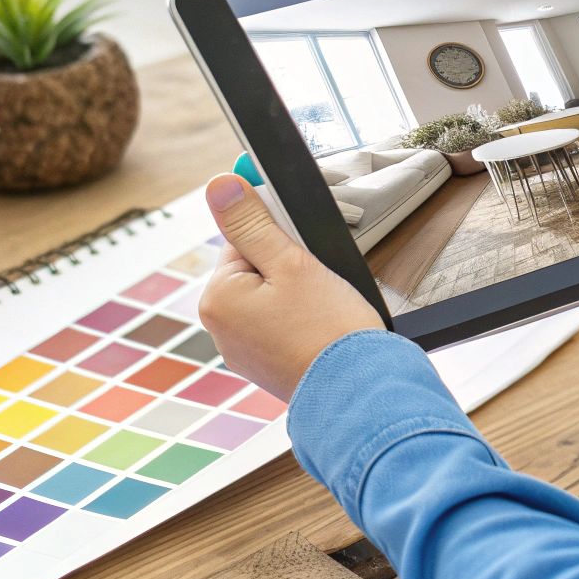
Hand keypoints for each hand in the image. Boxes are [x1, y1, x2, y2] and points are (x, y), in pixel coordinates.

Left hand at [198, 174, 383, 400]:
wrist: (360, 393)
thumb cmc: (330, 330)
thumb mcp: (293, 262)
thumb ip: (253, 222)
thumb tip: (219, 185)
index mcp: (218, 299)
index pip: (245, 240)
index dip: (281, 237)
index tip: (306, 249)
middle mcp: (220, 328)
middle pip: (256, 269)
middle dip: (289, 267)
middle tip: (320, 284)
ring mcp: (242, 352)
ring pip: (270, 297)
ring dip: (297, 294)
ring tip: (325, 309)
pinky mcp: (265, 367)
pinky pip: (278, 326)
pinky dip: (300, 322)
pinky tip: (322, 329)